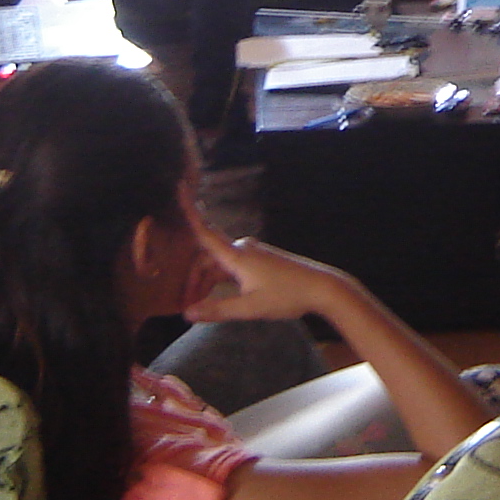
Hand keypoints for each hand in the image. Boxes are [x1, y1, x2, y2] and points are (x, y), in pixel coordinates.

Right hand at [181, 220, 351, 323]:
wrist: (321, 288)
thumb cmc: (286, 295)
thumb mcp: (249, 308)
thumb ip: (217, 309)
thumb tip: (187, 313)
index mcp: (237, 255)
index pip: (205, 231)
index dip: (189, 210)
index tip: (178, 186)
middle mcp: (243, 249)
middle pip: (207, 258)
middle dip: (193, 279)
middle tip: (184, 304)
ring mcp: (252, 254)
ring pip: (220, 265)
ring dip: (207, 282)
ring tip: (198, 306)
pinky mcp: (260, 261)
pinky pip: (232, 267)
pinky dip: (220, 280)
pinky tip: (217, 298)